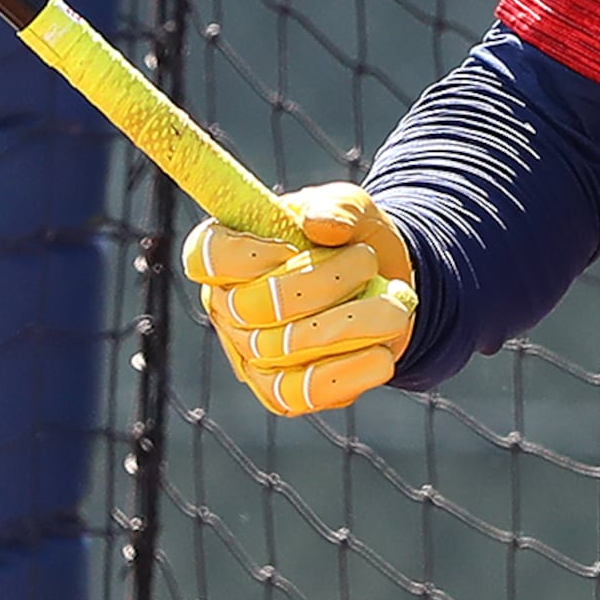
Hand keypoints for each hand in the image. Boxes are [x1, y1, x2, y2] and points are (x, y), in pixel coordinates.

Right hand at [184, 184, 417, 416]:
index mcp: (229, 253)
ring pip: (287, 347)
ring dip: (354, 320)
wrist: (387, 287)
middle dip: (323, 281)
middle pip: (252, 305)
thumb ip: (339, 206)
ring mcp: (251, 356)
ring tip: (395, 303)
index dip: (245, 255)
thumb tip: (320, 224)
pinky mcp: (282, 393)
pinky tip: (383, 354)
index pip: (204, 256)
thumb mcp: (353, 208)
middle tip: (365, 261)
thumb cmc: (353, 240)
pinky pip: (305, 391)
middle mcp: (229, 308)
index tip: (290, 246)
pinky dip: (350, 370)